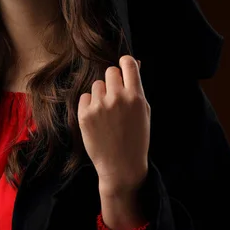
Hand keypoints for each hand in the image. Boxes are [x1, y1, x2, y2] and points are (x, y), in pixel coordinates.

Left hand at [77, 55, 149, 197]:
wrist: (121, 166)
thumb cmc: (136, 139)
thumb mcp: (144, 112)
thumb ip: (138, 88)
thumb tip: (134, 63)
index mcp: (135, 97)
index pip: (128, 64)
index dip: (125, 63)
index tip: (124, 67)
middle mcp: (117, 98)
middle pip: (110, 71)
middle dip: (113, 80)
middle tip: (116, 96)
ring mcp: (99, 106)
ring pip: (97, 84)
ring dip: (101, 94)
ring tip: (108, 113)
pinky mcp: (85, 114)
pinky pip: (85, 97)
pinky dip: (90, 104)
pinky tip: (98, 119)